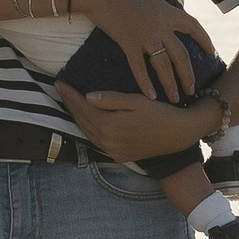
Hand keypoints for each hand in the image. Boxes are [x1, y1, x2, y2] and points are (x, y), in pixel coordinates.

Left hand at [53, 82, 217, 163]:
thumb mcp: (136, 100)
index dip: (70, 95)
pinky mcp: (119, 156)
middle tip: (61, 90)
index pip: (82, 107)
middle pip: (82, 120)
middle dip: (70, 104)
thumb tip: (87, 96)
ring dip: (77, 118)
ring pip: (87, 133)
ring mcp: (112, 151)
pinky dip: (89, 130)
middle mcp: (107, 141)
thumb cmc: (159, 112)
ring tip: (70, 103)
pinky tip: (87, 121)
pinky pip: (97, 142)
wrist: (178, 134)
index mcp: (109, 125)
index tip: (60, 82)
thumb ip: (111, 99)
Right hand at [77, 0, 221, 104]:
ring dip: (171, 84)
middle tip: (192, 89)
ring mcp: (144, 37)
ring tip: (175, 98)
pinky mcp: (128, 44)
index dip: (205, 40)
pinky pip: (139, 67)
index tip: (212, 52)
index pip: (193, 27)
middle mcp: (160, 26)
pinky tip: (151, 96)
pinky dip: (145, 83)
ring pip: (163, 65)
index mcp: (166, 11)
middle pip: (181, 55)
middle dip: (188, 74)